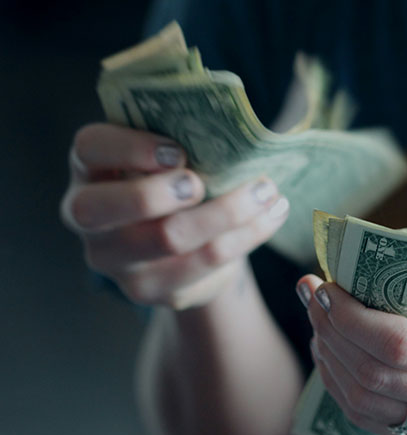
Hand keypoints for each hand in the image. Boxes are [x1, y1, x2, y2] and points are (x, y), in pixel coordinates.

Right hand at [61, 123, 288, 308]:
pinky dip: (247, 235)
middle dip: (158, 192)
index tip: (176, 151)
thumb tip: (237, 127)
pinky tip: (272, 215)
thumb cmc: (176, 182)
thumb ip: (183, 138)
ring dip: (226, 211)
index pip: (89, 149)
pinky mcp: (151, 289)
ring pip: (167, 238)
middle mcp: (88, 217)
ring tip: (267, 191)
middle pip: (104, 208)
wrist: (185, 247)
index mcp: (90, 169)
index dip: (128, 148)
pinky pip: (204, 263)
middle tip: (201, 182)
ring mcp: (115, 260)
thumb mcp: (170, 157)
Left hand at [297, 270, 406, 434]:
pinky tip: (333, 353)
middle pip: (374, 376)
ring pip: (365, 403)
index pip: (399, 344)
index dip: (348, 317)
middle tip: (312, 294)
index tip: (324, 286)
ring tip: (318, 321)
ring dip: (329, 358)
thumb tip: (353, 262)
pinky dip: (343, 385)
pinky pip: (374, 420)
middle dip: (329, 331)